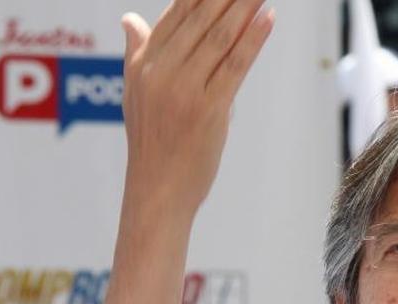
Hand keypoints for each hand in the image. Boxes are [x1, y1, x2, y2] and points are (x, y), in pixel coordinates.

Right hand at [119, 0, 273, 218]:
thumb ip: (138, 52)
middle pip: (199, 18)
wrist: (156, 191)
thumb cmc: (152, 143)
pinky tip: (267, 18)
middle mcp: (159, 71)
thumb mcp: (135, 93)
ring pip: (218, 38)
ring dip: (244, 6)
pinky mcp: (207, 110)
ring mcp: (183, 90)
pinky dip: (252, 40)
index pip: (177, 12)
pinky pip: (233, 66)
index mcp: (142, 62)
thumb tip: (130, 20)